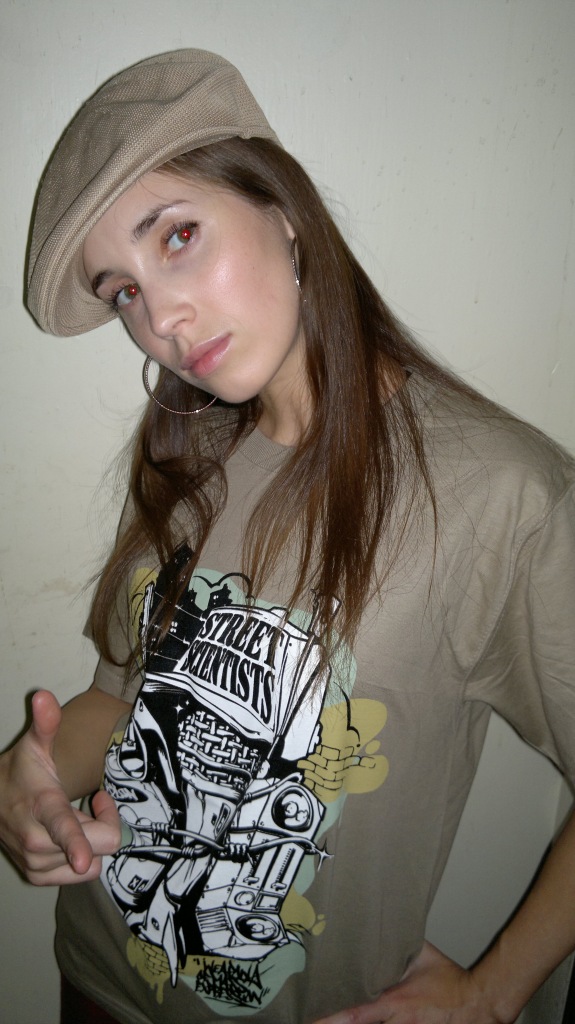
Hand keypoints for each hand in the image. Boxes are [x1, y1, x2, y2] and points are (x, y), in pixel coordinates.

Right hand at [0, 689, 120, 884]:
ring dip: (94, 840)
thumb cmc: (21, 773)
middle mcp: (37, 841)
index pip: (61, 826)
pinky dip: (85, 857)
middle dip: (106, 822)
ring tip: (81, 816)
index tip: (81, 858)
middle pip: (99, 845)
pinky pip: (83, 875)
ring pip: (93, 862)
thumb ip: (46, 723)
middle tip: (98, 800)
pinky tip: (73, 838)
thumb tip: (43, 695)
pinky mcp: (38, 877)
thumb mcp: (34, 746)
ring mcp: (37, 863)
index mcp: (41, 806)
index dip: (75, 844)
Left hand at [313, 942, 504, 1023]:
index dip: (330, 1017)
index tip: (310, 1019)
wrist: (476, 1005)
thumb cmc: (449, 981)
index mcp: (393, 1001)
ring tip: (323, 1019)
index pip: (354, 1012)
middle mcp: (395, 1023)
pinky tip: (358, 1021)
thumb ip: (396, 945)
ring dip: (351, 1023)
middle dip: (334, 1023)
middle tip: (310, 1019)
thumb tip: (377, 924)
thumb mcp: (421, 955)